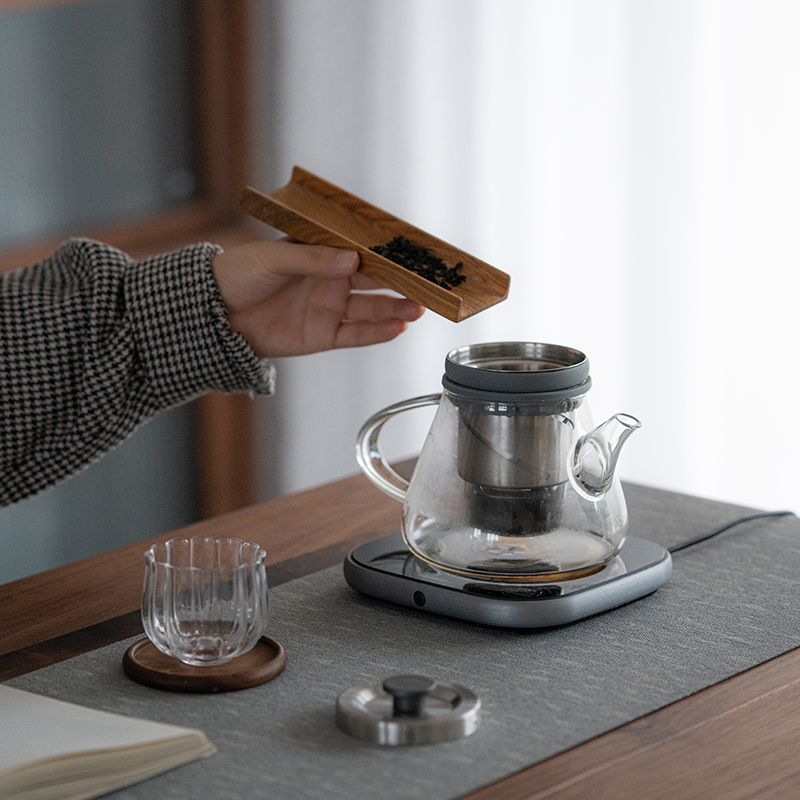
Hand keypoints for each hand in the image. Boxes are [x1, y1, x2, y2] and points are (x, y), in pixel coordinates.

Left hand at [211, 239, 424, 357]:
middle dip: (403, 284)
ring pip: (372, 309)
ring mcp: (330, 308)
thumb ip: (312, 259)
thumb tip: (351, 260)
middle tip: (428, 285)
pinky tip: (396, 329)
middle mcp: (332, 280)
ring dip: (396, 310)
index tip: (415, 253)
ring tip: (418, 309)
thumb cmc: (238, 274)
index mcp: (322, 254)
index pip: (363, 252)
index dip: (389, 253)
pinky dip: (376, 333)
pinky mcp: (323, 335)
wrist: (214, 313)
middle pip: (376, 282)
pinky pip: (356, 334)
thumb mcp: (273, 258)